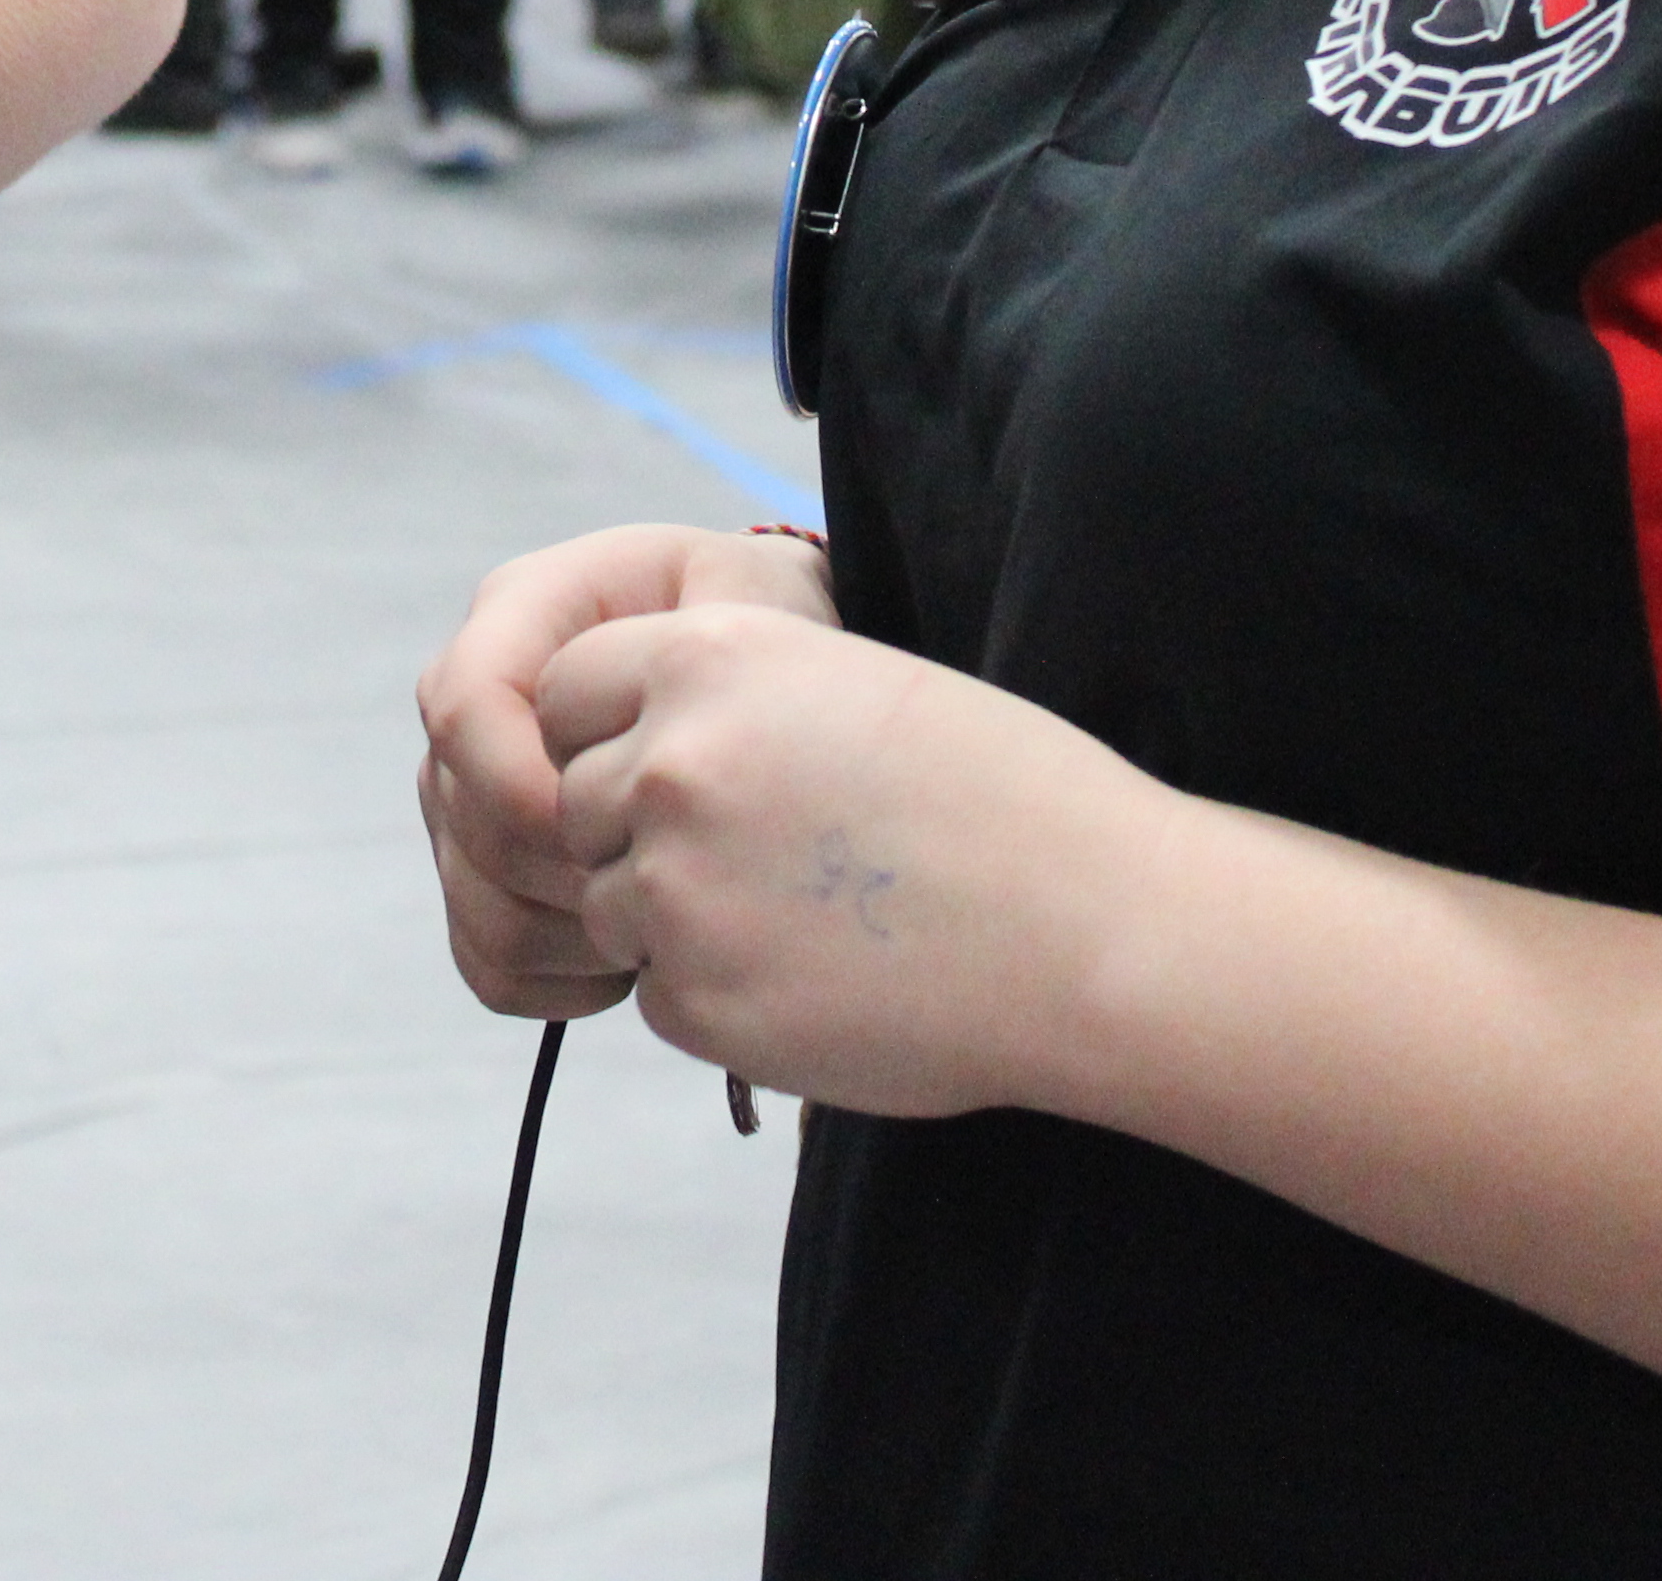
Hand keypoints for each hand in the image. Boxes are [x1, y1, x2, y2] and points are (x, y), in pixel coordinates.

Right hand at [417, 523, 837, 1018]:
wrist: (757, 675)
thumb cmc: (765, 625)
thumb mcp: (757, 597)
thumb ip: (706, 638)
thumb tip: (639, 755)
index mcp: (517, 614)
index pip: (463, 706)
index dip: (530, 783)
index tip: (637, 825)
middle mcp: (473, 708)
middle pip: (472, 823)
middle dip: (578, 876)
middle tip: (685, 885)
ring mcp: (466, 798)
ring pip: (479, 907)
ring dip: (581, 937)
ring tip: (675, 920)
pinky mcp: (483, 877)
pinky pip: (492, 964)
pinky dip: (565, 985)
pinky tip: (643, 958)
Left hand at [535, 597, 1166, 1117]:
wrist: (1097, 933)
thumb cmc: (1000, 798)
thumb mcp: (851, 685)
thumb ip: (726, 701)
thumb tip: (634, 746)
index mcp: (708, 658)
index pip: (564, 689)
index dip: (611, 733)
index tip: (679, 767)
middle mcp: (670, 764)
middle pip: (575, 805)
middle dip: (641, 833)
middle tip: (764, 859)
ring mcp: (675, 890)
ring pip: (612, 906)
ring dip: (681, 920)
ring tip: (810, 919)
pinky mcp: (699, 1002)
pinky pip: (659, 997)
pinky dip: (720, 997)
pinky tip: (823, 980)